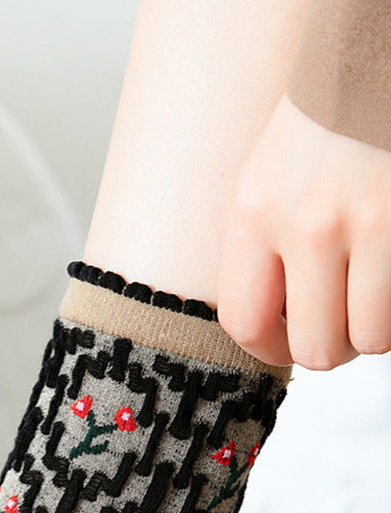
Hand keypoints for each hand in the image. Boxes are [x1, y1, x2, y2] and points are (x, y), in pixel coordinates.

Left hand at [218, 95, 390, 368]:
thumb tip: (274, 323)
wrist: (376, 56)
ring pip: (371, 338)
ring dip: (374, 329)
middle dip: (330, 348)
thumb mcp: (267, 178)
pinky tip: (388, 276)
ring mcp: (368, 222)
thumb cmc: (327, 118)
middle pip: (313, 348)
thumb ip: (263, 250)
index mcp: (255, 213)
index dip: (268, 349)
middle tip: (340, 325)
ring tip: (372, 296)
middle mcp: (306, 223)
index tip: (285, 341)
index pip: (243, 325)